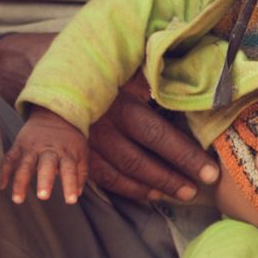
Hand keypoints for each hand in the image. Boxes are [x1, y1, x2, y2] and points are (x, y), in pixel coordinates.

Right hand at [0, 33, 218, 204]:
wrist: (47, 74)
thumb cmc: (94, 65)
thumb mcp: (123, 63)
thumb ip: (152, 73)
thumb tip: (189, 80)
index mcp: (119, 102)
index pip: (159, 135)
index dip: (186, 156)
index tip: (210, 171)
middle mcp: (104, 126)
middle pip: (143, 159)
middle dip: (174, 176)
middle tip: (199, 189)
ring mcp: (88, 144)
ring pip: (124, 173)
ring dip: (154, 186)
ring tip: (180, 194)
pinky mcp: (77, 154)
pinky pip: (104, 178)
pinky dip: (127, 189)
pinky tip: (148, 195)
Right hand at [2, 111, 89, 203]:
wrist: (53, 114)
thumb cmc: (69, 139)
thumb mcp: (82, 151)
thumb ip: (81, 172)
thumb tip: (78, 193)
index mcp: (66, 152)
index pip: (70, 170)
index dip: (71, 184)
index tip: (71, 200)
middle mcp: (48, 150)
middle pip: (46, 166)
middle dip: (44, 180)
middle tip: (43, 196)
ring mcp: (32, 147)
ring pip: (25, 165)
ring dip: (21, 181)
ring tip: (18, 199)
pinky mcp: (19, 145)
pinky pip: (10, 158)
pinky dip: (4, 171)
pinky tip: (1, 185)